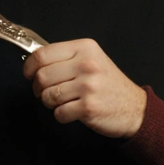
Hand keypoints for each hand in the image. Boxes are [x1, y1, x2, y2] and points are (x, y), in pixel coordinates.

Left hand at [22, 39, 145, 137]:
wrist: (135, 107)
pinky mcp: (88, 107)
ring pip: (48, 96)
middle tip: (47, 91)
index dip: (29, 67)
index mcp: (85, 48)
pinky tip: (72, 111)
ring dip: (50, 103)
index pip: (42, 54)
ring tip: (62, 101)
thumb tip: (34, 61)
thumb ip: (66, 57)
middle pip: (42, 76)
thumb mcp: (92, 59)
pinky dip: (61, 116)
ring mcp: (88, 86)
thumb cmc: (109, 84)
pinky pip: (59, 113)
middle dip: (39, 88)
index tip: (29, 74)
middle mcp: (87, 65)